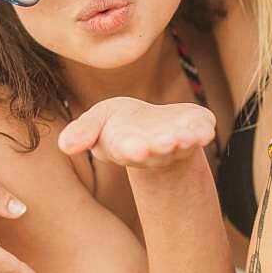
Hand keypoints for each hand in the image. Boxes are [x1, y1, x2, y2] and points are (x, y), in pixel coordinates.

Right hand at [58, 97, 216, 169]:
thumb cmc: (121, 124)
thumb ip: (82, 132)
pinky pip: (203, 133)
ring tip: (184, 138)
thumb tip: (64, 146)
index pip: (128, 150)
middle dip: (161, 147)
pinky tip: (206, 131)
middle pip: (158, 151)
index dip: (133, 150)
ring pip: (183, 145)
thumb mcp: (97, 121)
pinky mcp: (198, 130)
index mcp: (127, 147)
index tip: (136, 148)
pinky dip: (204, 132)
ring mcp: (179, 142)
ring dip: (184, 142)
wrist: (154, 128)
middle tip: (164, 143)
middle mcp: (155, 149)